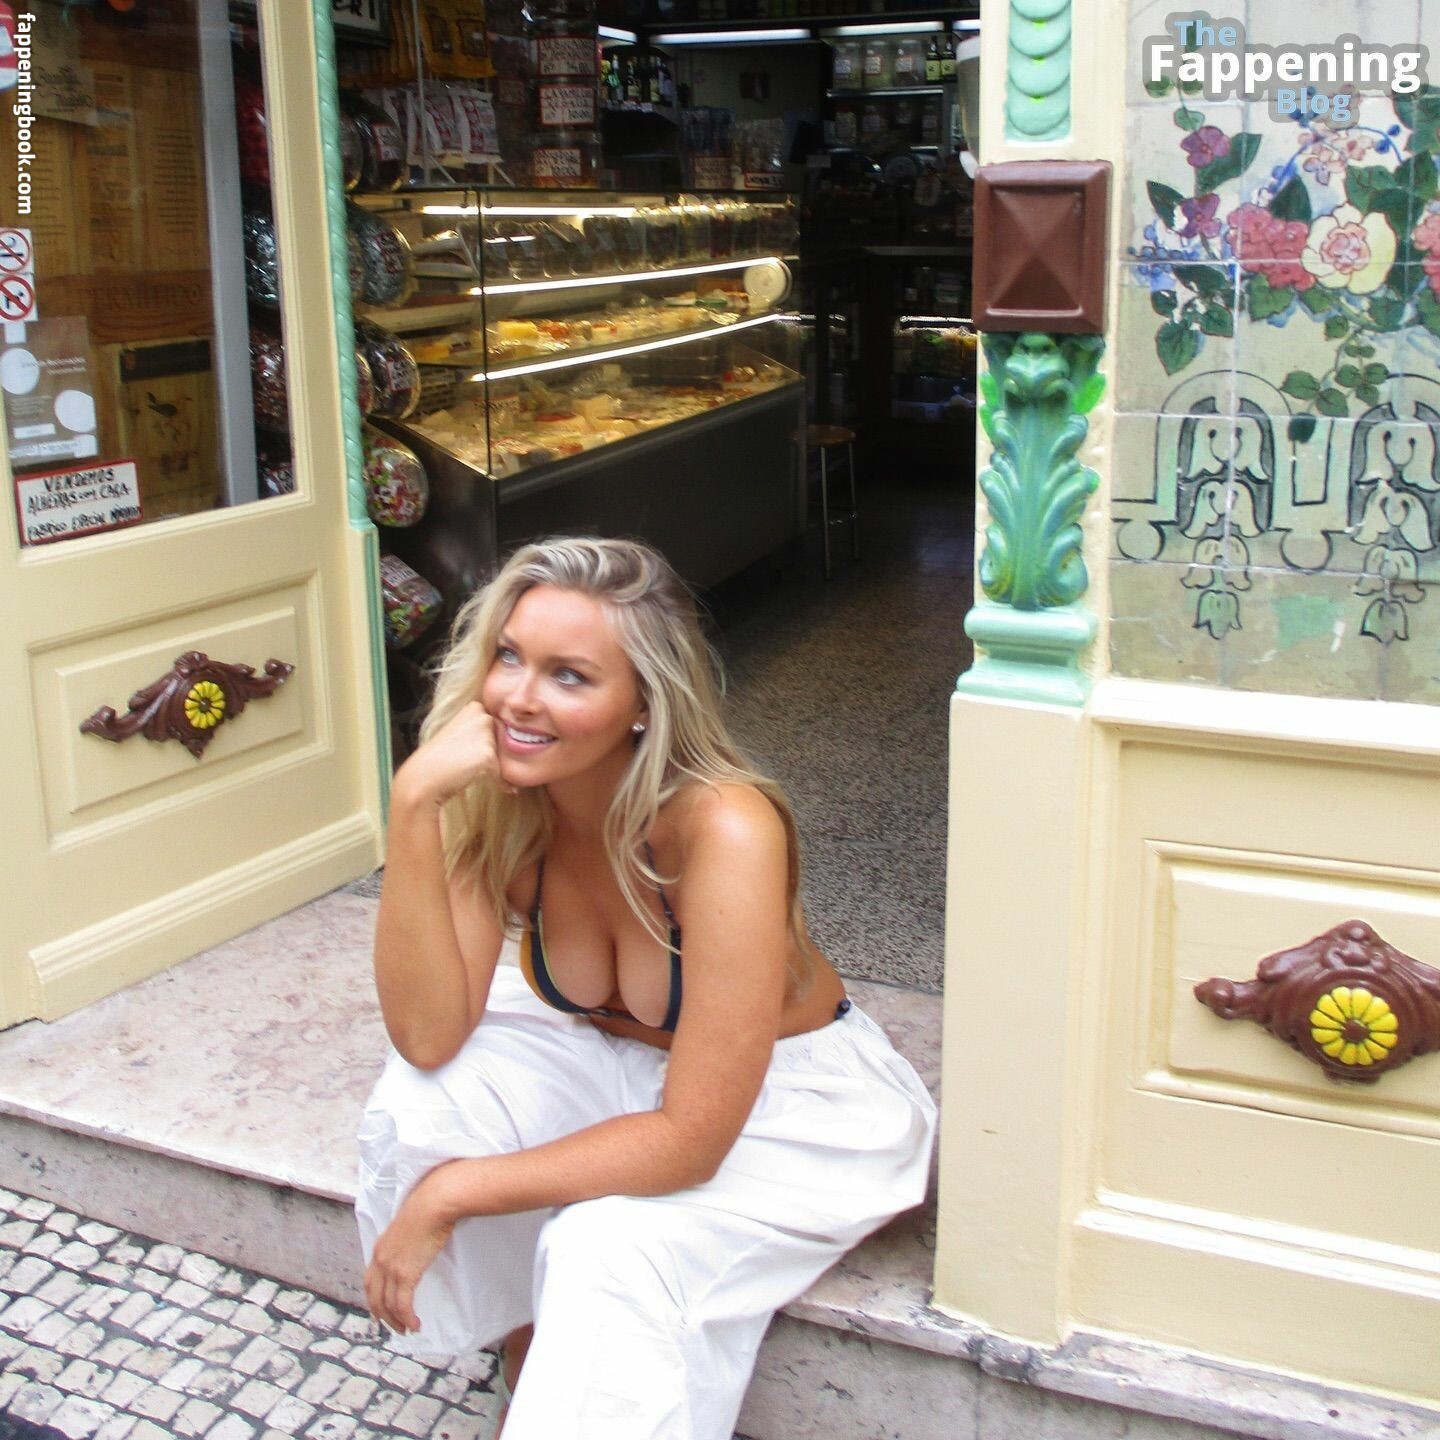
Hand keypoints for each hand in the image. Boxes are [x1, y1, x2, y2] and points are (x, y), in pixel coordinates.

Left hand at [364, 1170, 458, 1335]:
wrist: (434, 1202)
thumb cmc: (429, 1208)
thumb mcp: (411, 1226)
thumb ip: (408, 1240)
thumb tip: (419, 1246)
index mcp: (380, 1247)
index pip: (370, 1280)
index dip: (374, 1298)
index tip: (382, 1310)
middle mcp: (380, 1259)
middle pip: (373, 1296)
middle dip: (382, 1315)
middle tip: (393, 1325)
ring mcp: (391, 1267)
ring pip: (386, 1304)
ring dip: (395, 1321)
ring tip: (406, 1329)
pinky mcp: (405, 1273)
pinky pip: (402, 1304)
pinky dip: (406, 1318)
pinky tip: (414, 1325)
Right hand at [395, 701, 512, 807]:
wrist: (424, 776)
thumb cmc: (440, 758)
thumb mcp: (460, 734)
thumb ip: (482, 732)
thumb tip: (517, 742)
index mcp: (474, 708)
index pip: (498, 729)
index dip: (486, 745)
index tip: (465, 751)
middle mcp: (482, 716)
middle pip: (503, 743)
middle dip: (491, 756)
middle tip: (464, 761)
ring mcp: (486, 734)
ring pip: (502, 758)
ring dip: (492, 768)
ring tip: (465, 768)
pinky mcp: (488, 754)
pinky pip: (501, 773)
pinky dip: (497, 782)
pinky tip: (475, 778)